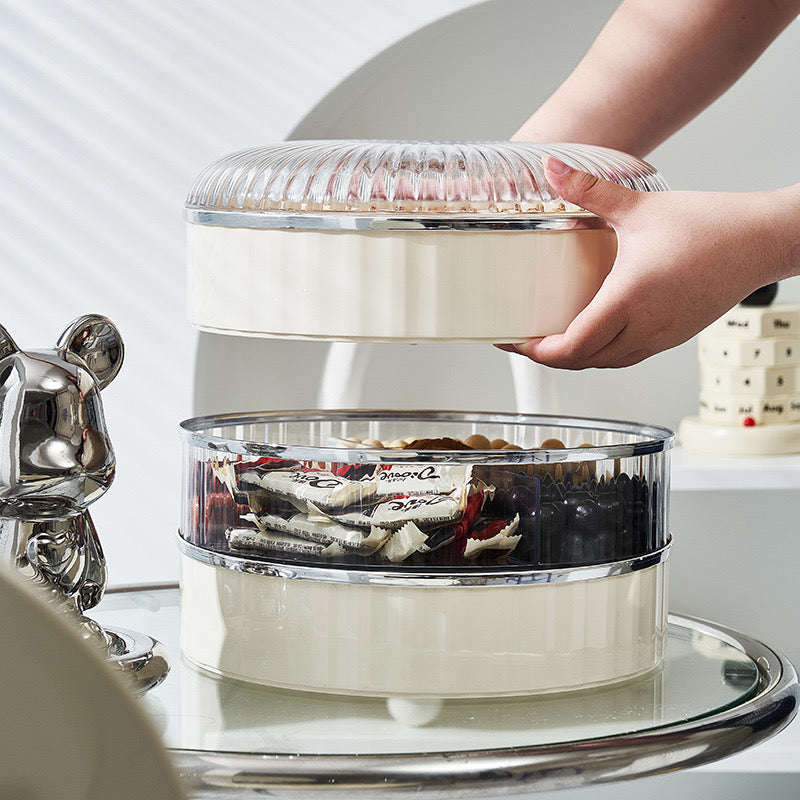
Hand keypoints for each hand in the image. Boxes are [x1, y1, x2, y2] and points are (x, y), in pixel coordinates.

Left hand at [502, 157, 795, 368]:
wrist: (761, 240)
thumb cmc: (710, 226)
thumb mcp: (639, 206)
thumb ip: (589, 188)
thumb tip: (551, 167)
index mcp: (630, 298)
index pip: (572, 345)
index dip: (538, 351)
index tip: (516, 340)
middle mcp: (644, 326)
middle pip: (582, 362)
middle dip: (547, 357)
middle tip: (523, 340)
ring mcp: (660, 337)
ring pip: (605, 364)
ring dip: (574, 359)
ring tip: (549, 342)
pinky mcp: (672, 338)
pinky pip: (626, 358)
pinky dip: (601, 354)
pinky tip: (590, 337)